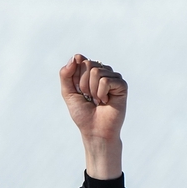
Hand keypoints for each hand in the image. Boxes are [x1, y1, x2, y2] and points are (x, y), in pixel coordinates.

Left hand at [60, 54, 127, 179]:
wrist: (95, 131)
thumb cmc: (83, 115)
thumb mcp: (68, 94)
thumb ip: (66, 75)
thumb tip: (76, 56)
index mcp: (90, 72)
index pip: (79, 60)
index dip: (75, 77)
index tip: (79, 91)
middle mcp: (102, 71)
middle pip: (87, 64)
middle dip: (83, 84)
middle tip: (89, 98)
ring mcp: (113, 77)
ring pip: (96, 72)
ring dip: (92, 91)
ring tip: (97, 101)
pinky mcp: (121, 84)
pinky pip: (105, 81)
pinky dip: (101, 94)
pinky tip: (106, 102)